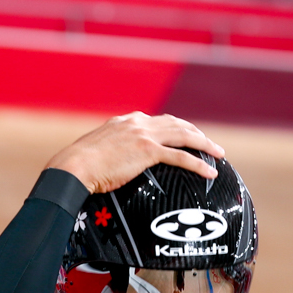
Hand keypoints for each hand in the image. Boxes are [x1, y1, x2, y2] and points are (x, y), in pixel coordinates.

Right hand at [46, 113, 221, 193]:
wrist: (73, 166)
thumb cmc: (79, 165)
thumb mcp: (98, 149)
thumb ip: (112, 150)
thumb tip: (114, 162)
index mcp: (127, 121)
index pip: (159, 121)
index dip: (177, 127)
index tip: (187, 135)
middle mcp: (138, 123)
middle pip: (177, 124)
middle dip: (197, 133)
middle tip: (210, 145)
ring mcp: (144, 136)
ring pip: (184, 136)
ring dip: (205, 145)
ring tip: (219, 154)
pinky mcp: (147, 152)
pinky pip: (180, 156)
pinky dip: (198, 163)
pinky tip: (209, 171)